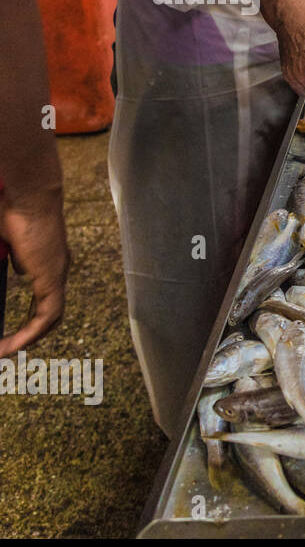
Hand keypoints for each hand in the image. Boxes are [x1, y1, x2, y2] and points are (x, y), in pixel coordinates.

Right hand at [0, 186, 67, 356]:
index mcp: (46, 263)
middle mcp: (56, 270)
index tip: (6, 334)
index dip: (28, 319)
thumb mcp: (1, 243)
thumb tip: (12, 270)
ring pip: (49, 318)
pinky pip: (47, 314)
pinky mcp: (53, 276)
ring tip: (4, 351)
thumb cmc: (11, 210)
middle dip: (28, 335)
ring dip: (27, 338)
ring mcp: (57, 274)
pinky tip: (13, 345)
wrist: (26, 195)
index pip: (42, 300)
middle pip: (48, 313)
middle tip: (4, 349)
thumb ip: (8, 259)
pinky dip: (31, 333)